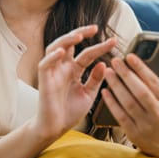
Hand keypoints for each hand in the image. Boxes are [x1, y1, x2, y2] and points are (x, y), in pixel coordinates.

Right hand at [31, 25, 115, 142]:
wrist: (56, 129)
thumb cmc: (70, 112)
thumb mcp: (88, 95)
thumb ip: (95, 80)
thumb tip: (104, 64)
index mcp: (74, 70)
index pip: (87, 53)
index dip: (100, 46)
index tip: (114, 41)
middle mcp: (63, 68)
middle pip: (69, 44)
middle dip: (80, 32)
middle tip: (94, 28)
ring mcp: (53, 72)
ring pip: (55, 48)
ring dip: (66, 40)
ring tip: (78, 35)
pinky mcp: (44, 80)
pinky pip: (44, 64)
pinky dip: (52, 57)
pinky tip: (61, 52)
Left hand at [101, 53, 158, 157]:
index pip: (154, 82)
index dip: (141, 68)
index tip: (129, 56)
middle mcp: (158, 113)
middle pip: (140, 92)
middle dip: (126, 75)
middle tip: (115, 61)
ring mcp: (145, 124)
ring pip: (128, 103)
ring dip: (116, 86)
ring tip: (108, 72)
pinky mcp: (132, 132)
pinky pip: (120, 115)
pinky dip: (111, 102)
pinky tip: (105, 90)